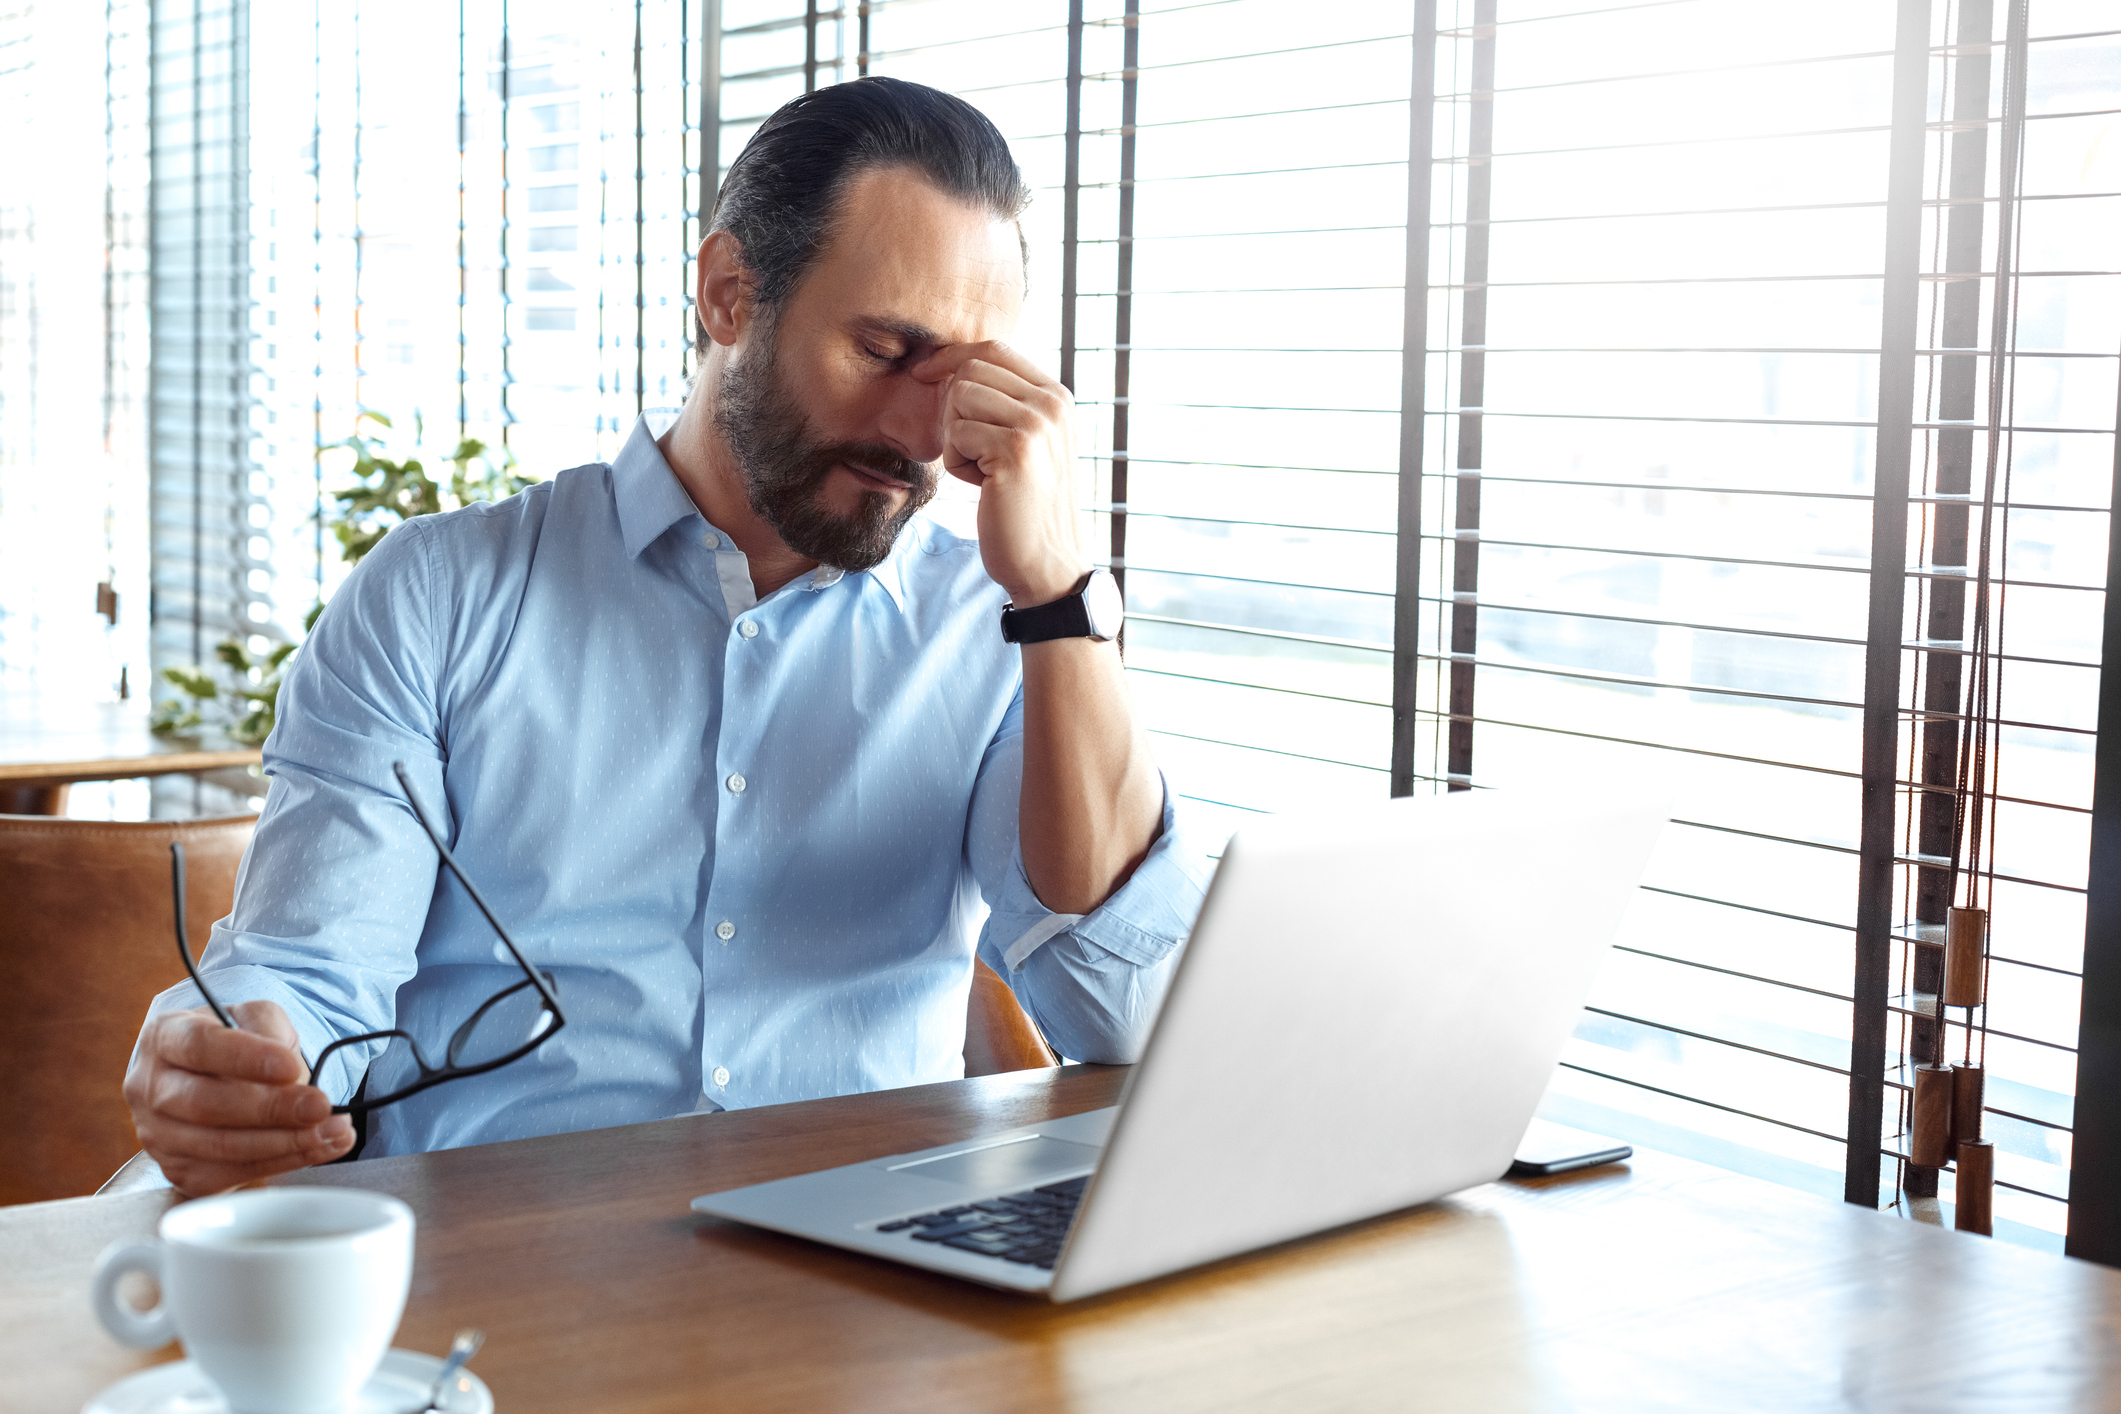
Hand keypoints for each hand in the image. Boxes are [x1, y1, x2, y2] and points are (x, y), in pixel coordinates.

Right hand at [124, 1000, 352, 1195]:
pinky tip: (320, 1147)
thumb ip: (268, 1027)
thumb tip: (287, 1068)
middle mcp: (150, 1088)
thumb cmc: (236, 1044)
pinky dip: (283, 1162)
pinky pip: (232, 1173)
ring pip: (222, 1146)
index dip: (245, 1058)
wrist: (214, 1078)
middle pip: (207, 1104)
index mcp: (165, 1037)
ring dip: (286, 1142)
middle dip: (272, 1109)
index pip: (199, 1046)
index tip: (290, 1068)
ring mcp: (159, 1135)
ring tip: (333, 1130)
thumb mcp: (253, 1017)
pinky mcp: (180, 1170)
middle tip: (320, 1106)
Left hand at [912, 341, 1086, 605]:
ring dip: (956, 438)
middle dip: (953, 408)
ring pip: (959, 396)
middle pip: (971, 369)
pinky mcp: (1015, 450)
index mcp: (1057, 396)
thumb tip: (953, 366)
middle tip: (970, 451)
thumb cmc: (1025, 505)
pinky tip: (984, 487)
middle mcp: (1052, 403)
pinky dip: (957, 464)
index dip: (952, 357)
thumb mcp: (1027, 443)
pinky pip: (956, 433)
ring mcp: (1036, 424)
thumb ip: (1004, 403)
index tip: (923, 373)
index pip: (995, 349)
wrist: (1048, 562)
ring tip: (982, 471)